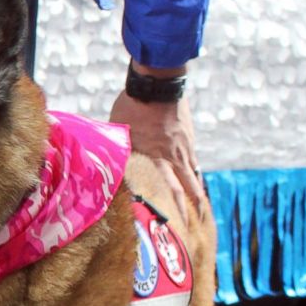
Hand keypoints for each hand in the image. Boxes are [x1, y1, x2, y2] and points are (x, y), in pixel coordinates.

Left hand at [110, 67, 203, 224]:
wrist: (158, 82)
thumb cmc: (132, 105)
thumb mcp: (119, 131)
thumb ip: (118, 150)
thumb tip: (105, 163)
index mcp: (157, 156)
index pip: (168, 188)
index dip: (173, 206)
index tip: (177, 222)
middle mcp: (174, 154)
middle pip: (187, 184)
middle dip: (194, 203)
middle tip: (198, 219)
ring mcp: (184, 143)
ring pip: (192, 171)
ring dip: (196, 188)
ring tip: (200, 202)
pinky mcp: (188, 133)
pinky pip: (192, 156)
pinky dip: (194, 168)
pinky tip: (194, 175)